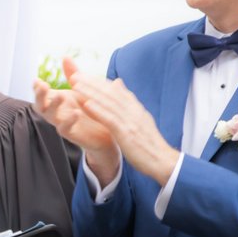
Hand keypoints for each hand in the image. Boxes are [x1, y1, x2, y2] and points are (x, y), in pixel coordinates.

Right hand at [33, 58, 119, 183]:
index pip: (42, 93)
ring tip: (60, 95)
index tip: (36, 80)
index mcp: (58, 100)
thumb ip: (73, 74)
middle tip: (42, 85)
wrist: (109, 132)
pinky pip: (65, 129)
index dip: (37, 88)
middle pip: (40, 104)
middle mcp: (57, 112)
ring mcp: (63, 123)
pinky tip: (75, 113)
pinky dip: (68, 121)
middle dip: (39, 95)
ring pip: (50, 116)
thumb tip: (65, 56)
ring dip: (53, 105)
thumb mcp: (84, 88)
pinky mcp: (72, 134)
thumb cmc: (93, 109)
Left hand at [67, 67, 179, 186]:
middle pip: (110, 93)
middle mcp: (134, 112)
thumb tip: (118, 83)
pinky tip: (86, 104)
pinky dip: (98, 110)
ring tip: (76, 85)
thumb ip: (127, 103)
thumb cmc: (148, 144)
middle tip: (75, 75)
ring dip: (91, 93)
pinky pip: (110, 120)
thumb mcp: (139, 120)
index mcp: (136, 109)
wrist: (162, 161)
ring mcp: (131, 122)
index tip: (84, 75)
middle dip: (92, 83)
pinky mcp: (127, 133)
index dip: (99, 82)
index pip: (116, 91)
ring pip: (108, 103)